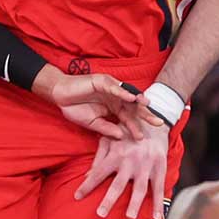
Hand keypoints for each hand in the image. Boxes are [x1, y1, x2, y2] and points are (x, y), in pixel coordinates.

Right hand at [36, 69, 162, 140]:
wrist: (60, 96)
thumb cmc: (75, 108)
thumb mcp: (92, 124)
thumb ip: (106, 129)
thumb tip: (120, 136)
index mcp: (114, 108)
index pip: (128, 118)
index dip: (136, 127)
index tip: (143, 138)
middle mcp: (115, 98)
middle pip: (133, 107)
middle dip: (145, 114)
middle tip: (158, 122)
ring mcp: (110, 88)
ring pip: (127, 94)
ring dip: (138, 100)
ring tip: (148, 106)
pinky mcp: (102, 81)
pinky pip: (114, 87)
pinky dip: (122, 91)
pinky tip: (131, 97)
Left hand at [73, 124, 170, 218]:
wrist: (153, 122)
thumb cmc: (127, 132)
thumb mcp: (110, 139)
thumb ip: (98, 158)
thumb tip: (87, 176)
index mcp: (116, 154)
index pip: (98, 172)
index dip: (87, 185)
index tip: (77, 196)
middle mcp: (130, 161)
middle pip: (118, 184)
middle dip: (109, 200)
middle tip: (101, 213)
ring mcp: (145, 166)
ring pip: (139, 188)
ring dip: (134, 204)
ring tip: (130, 216)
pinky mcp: (159, 168)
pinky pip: (158, 188)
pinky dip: (158, 203)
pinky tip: (157, 217)